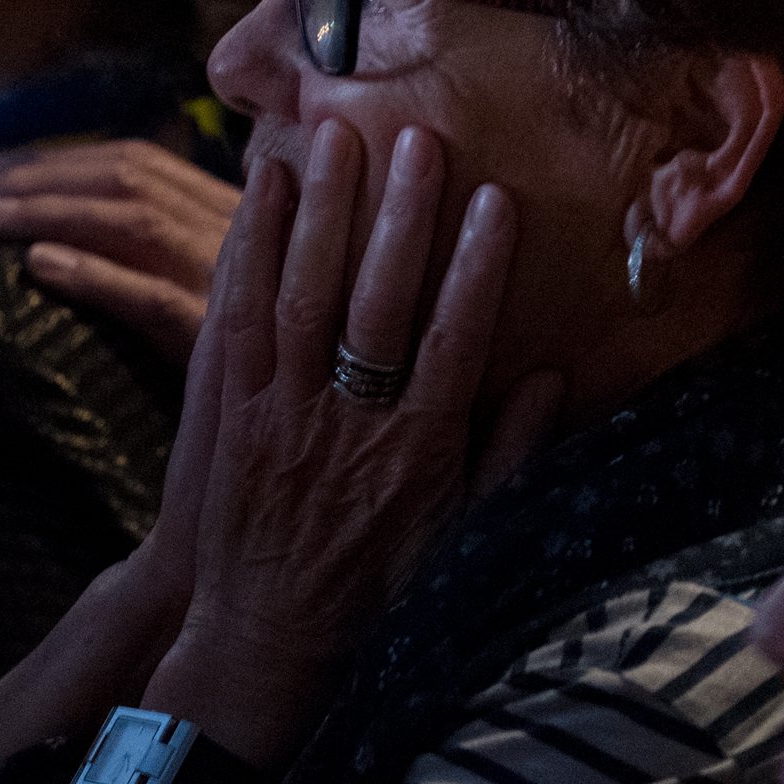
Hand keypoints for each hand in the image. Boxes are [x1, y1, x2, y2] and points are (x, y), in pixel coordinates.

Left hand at [0, 139, 240, 365]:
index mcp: (234, 215)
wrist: (310, 432)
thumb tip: (87, 233)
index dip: (63, 156)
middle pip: (128, 177)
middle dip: (39, 173)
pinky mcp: (219, 339)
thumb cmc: (262, 368)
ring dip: (46, 208)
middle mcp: (235, 235)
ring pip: (131, 222)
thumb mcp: (232, 290)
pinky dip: (93, 273)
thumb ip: (184, 253)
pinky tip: (38, 264)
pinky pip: (148, 297)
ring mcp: (228, 283)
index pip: (140, 161)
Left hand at [147, 123, 558, 747]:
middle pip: (377, 305)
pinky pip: (238, 320)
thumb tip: (553, 376)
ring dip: (320, 214)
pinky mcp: (231, 412)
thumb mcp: (461, 536)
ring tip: (335, 139)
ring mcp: (283, 415)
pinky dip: (249, 252)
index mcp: (418, 453)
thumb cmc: (377, 590)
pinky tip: (259, 193)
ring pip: (302, 298)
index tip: (496, 201)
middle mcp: (350, 426)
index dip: (477, 268)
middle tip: (415, 140)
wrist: (269, 644)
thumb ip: (507, 455)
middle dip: (398, 218)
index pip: (455, 342)